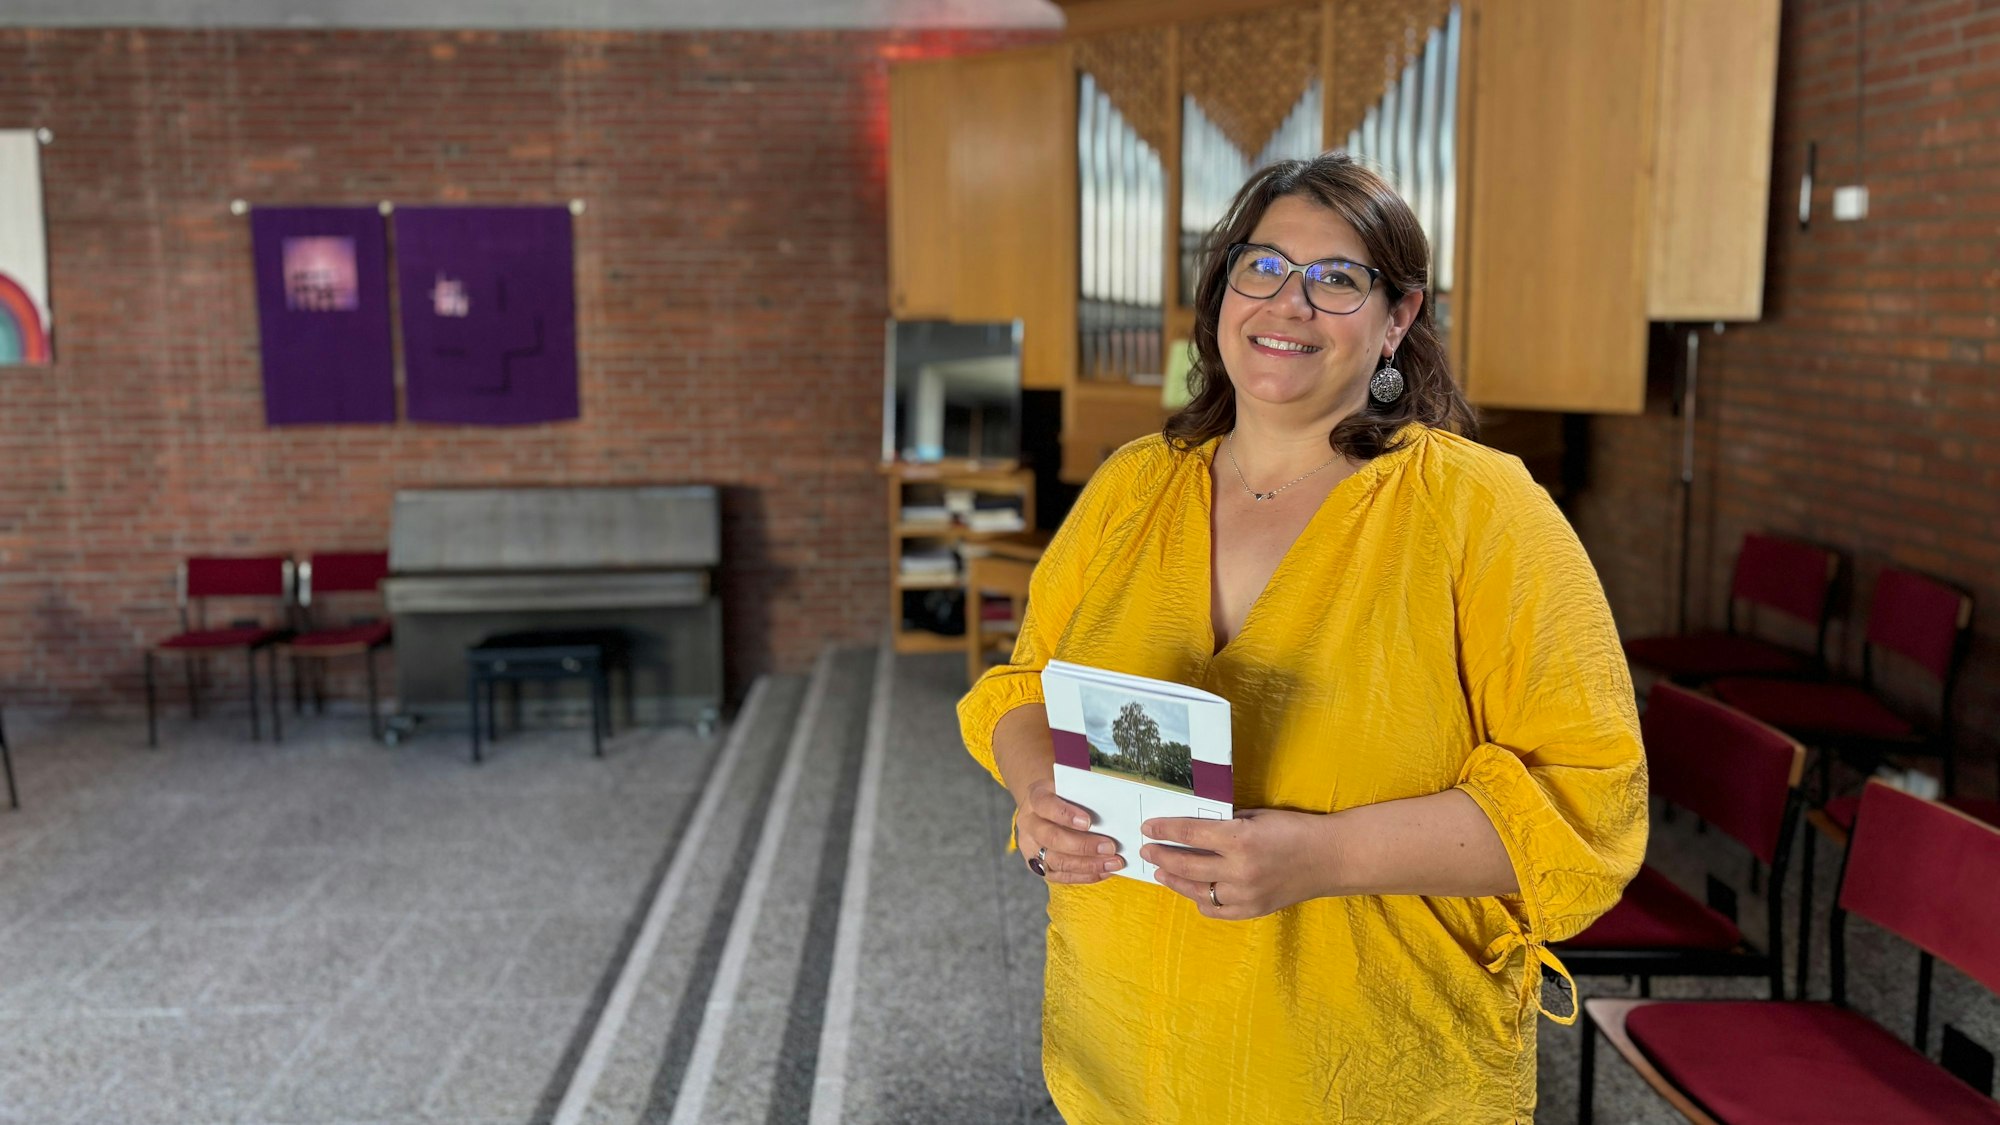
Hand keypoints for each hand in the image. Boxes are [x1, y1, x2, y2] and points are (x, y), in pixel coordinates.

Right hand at [1015, 779, 1123, 883]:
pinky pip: (1060, 876)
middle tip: (1110, 847)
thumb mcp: (1070, 786)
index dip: (1066, 814)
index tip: (1088, 822)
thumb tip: (1112, 812)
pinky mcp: (1037, 866)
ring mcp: (1030, 847)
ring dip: (1088, 864)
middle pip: (1052, 838)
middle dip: (1083, 845)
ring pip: (1057, 861)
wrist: (1045, 807)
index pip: (1046, 805)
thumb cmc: (1064, 796)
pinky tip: (1103, 871)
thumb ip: (1084, 796)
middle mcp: (1029, 824)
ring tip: (1112, 863)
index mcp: (1035, 798)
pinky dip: (1084, 875)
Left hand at [1141, 808, 1334, 919]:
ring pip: (1197, 891)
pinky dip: (1201, 902)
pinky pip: (1216, 910)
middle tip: (1147, 850)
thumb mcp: (1257, 816)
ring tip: (1162, 871)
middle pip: (1186, 865)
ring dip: (1175, 880)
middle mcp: (1239, 870)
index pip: (1190, 834)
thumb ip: (1226, 824)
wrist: (1329, 858)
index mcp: (1239, 839)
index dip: (1164, 830)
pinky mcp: (1253, 910)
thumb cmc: (1294, 830)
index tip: (1148, 827)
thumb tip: (1194, 828)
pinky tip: (1193, 893)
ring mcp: (1245, 894)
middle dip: (1162, 856)